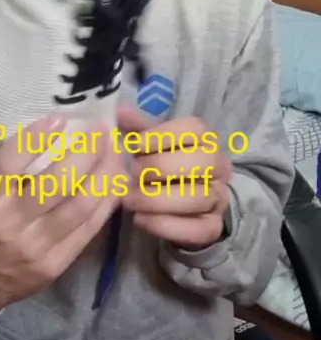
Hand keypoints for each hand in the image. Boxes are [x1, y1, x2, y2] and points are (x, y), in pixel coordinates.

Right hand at [0, 114, 124, 316]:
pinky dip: (106, 202)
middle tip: (100, 132)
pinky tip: (114, 183)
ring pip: (80, 207)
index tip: (60, 119)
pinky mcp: (56, 265)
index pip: (10, 163)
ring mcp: (36, 246)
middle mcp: (11, 223)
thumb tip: (56, 128)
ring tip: (115, 153)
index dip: (36, 138)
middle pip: (55, 184)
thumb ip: (13, 166)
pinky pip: (88, 229)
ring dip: (104, 176)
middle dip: (86, 154)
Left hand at [118, 105, 231, 248]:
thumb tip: (121, 110)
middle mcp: (219, 166)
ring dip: (158, 199)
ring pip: (198, 196)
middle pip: (202, 161)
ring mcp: (219, 198)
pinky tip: (141, 220)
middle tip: (132, 173)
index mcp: (206, 140)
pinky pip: (197, 229)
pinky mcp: (213, 227)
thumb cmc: (163, 167)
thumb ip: (139, 128)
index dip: (162, 134)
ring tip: (128, 199)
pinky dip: (166, 225)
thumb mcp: (152, 144)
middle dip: (162, 167)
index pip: (194, 129)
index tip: (133, 144)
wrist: (179, 207)